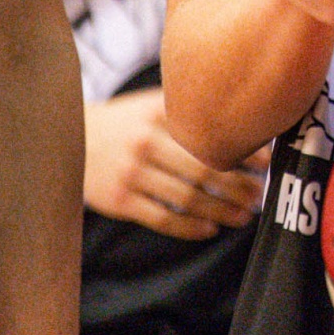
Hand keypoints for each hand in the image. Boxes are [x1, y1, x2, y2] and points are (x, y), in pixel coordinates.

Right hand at [83, 88, 266, 239]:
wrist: (65, 139)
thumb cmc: (125, 123)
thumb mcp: (150, 104)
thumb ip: (188, 111)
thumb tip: (244, 124)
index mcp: (158, 113)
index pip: (210, 135)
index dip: (243, 151)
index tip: (267, 162)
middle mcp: (145, 142)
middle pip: (204, 169)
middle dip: (238, 185)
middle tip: (260, 194)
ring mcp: (130, 173)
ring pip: (187, 198)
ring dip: (221, 210)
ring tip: (244, 216)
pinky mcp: (119, 201)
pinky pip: (163, 219)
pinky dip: (190, 228)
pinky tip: (211, 230)